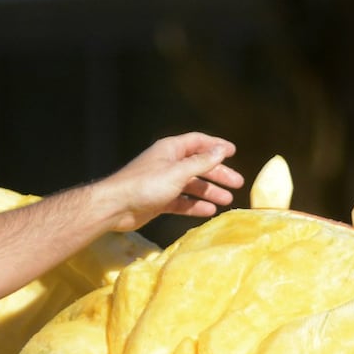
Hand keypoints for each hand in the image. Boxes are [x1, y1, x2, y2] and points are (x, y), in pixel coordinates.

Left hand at [101, 132, 243, 230]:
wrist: (116, 207)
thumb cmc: (145, 185)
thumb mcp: (178, 172)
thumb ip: (201, 162)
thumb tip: (221, 150)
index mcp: (171, 149)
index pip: (198, 142)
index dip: (216, 146)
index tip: (233, 152)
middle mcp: (168, 163)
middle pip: (198, 165)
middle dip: (218, 174)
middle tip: (237, 183)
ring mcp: (164, 182)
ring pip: (192, 185)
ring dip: (210, 191)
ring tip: (227, 200)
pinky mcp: (159, 200)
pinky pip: (182, 201)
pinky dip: (195, 205)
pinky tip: (209, 211)